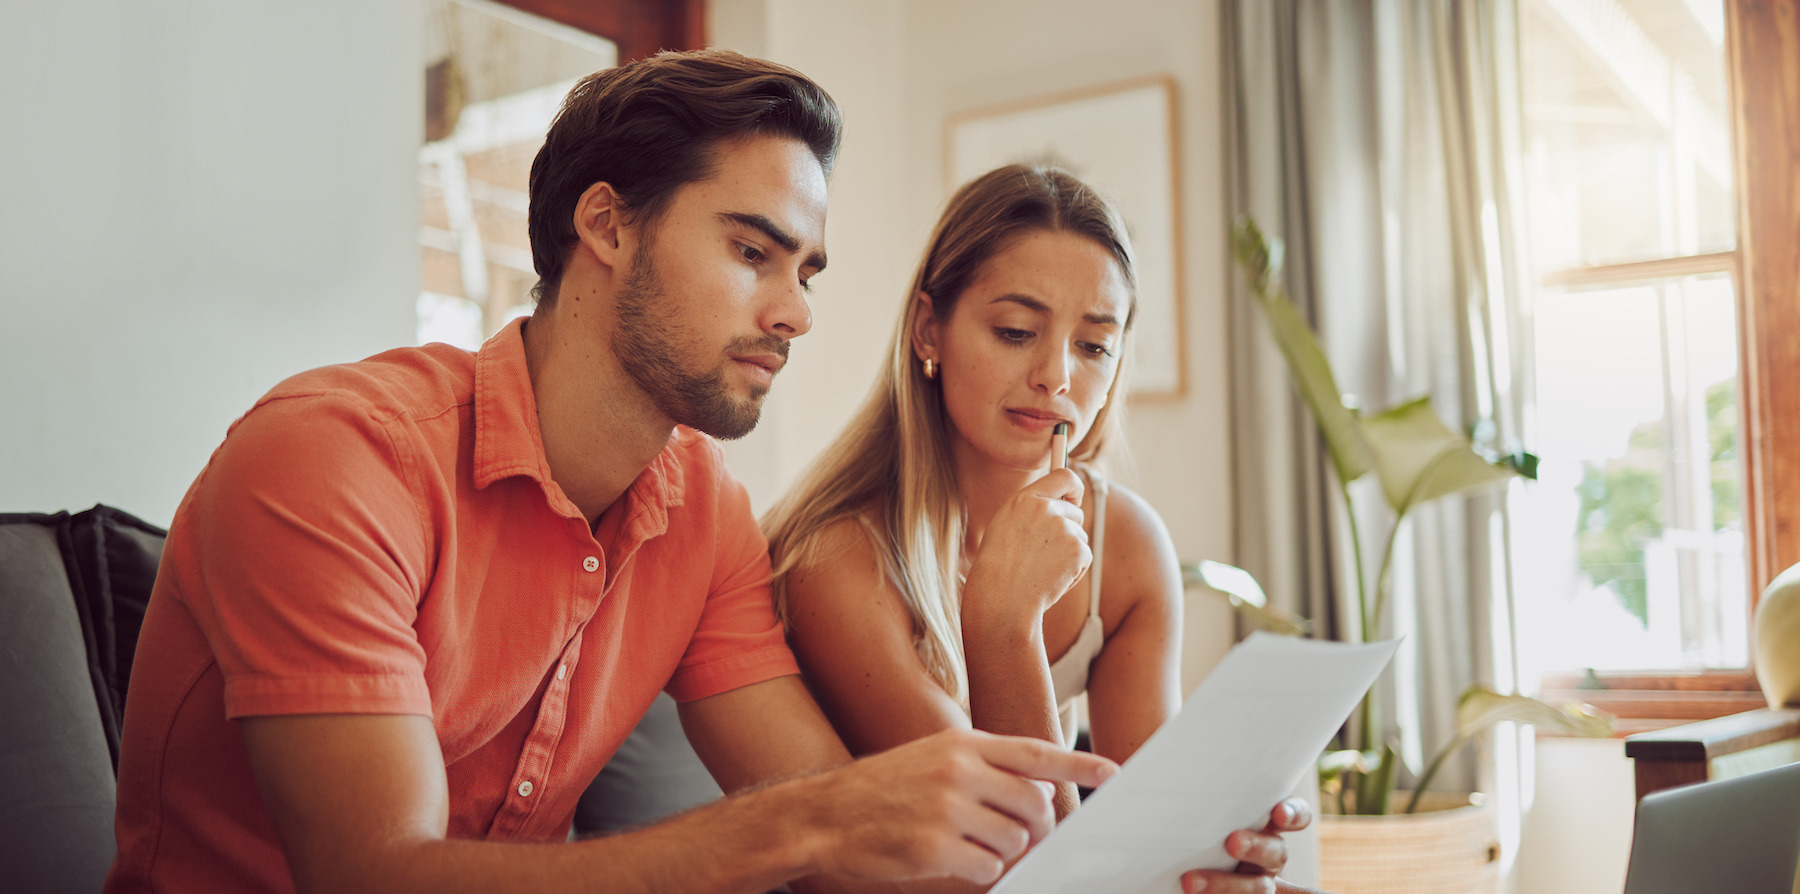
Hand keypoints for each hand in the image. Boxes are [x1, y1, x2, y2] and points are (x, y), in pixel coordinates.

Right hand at [798, 728, 1116, 884]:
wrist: (825, 815)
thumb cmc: (883, 787)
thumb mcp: (933, 755)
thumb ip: (985, 767)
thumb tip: (1037, 793)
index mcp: (963, 744)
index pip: (1036, 752)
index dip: (1078, 765)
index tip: (1113, 773)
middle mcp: (960, 771)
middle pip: (1034, 805)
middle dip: (1035, 827)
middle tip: (1017, 833)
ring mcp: (947, 810)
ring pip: (1015, 842)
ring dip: (1003, 851)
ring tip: (968, 842)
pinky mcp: (935, 849)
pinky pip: (988, 869)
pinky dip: (979, 870)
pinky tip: (950, 858)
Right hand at [963, 467, 1088, 627]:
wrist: (1003, 600)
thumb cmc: (999, 569)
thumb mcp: (1005, 527)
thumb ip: (1031, 510)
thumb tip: (1060, 503)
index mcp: (1024, 499)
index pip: (1064, 476)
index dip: (1074, 487)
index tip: (1074, 498)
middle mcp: (1046, 509)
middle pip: (1075, 512)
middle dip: (1067, 530)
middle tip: (1044, 553)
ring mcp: (1064, 528)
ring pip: (1079, 536)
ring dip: (1068, 552)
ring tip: (1042, 569)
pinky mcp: (1078, 549)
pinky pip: (1084, 556)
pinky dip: (1074, 570)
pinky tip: (1052, 579)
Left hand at [1179, 798, 1311, 893]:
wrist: (1168, 866)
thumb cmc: (1185, 827)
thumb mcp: (1196, 808)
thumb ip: (1199, 797)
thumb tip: (1168, 760)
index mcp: (1263, 825)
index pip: (1296, 816)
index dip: (1294, 814)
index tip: (1278, 812)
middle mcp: (1266, 855)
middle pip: (1277, 853)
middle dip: (1257, 847)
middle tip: (1232, 842)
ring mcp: (1254, 882)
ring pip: (1260, 888)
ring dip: (1226, 885)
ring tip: (1190, 881)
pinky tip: (1189, 890)